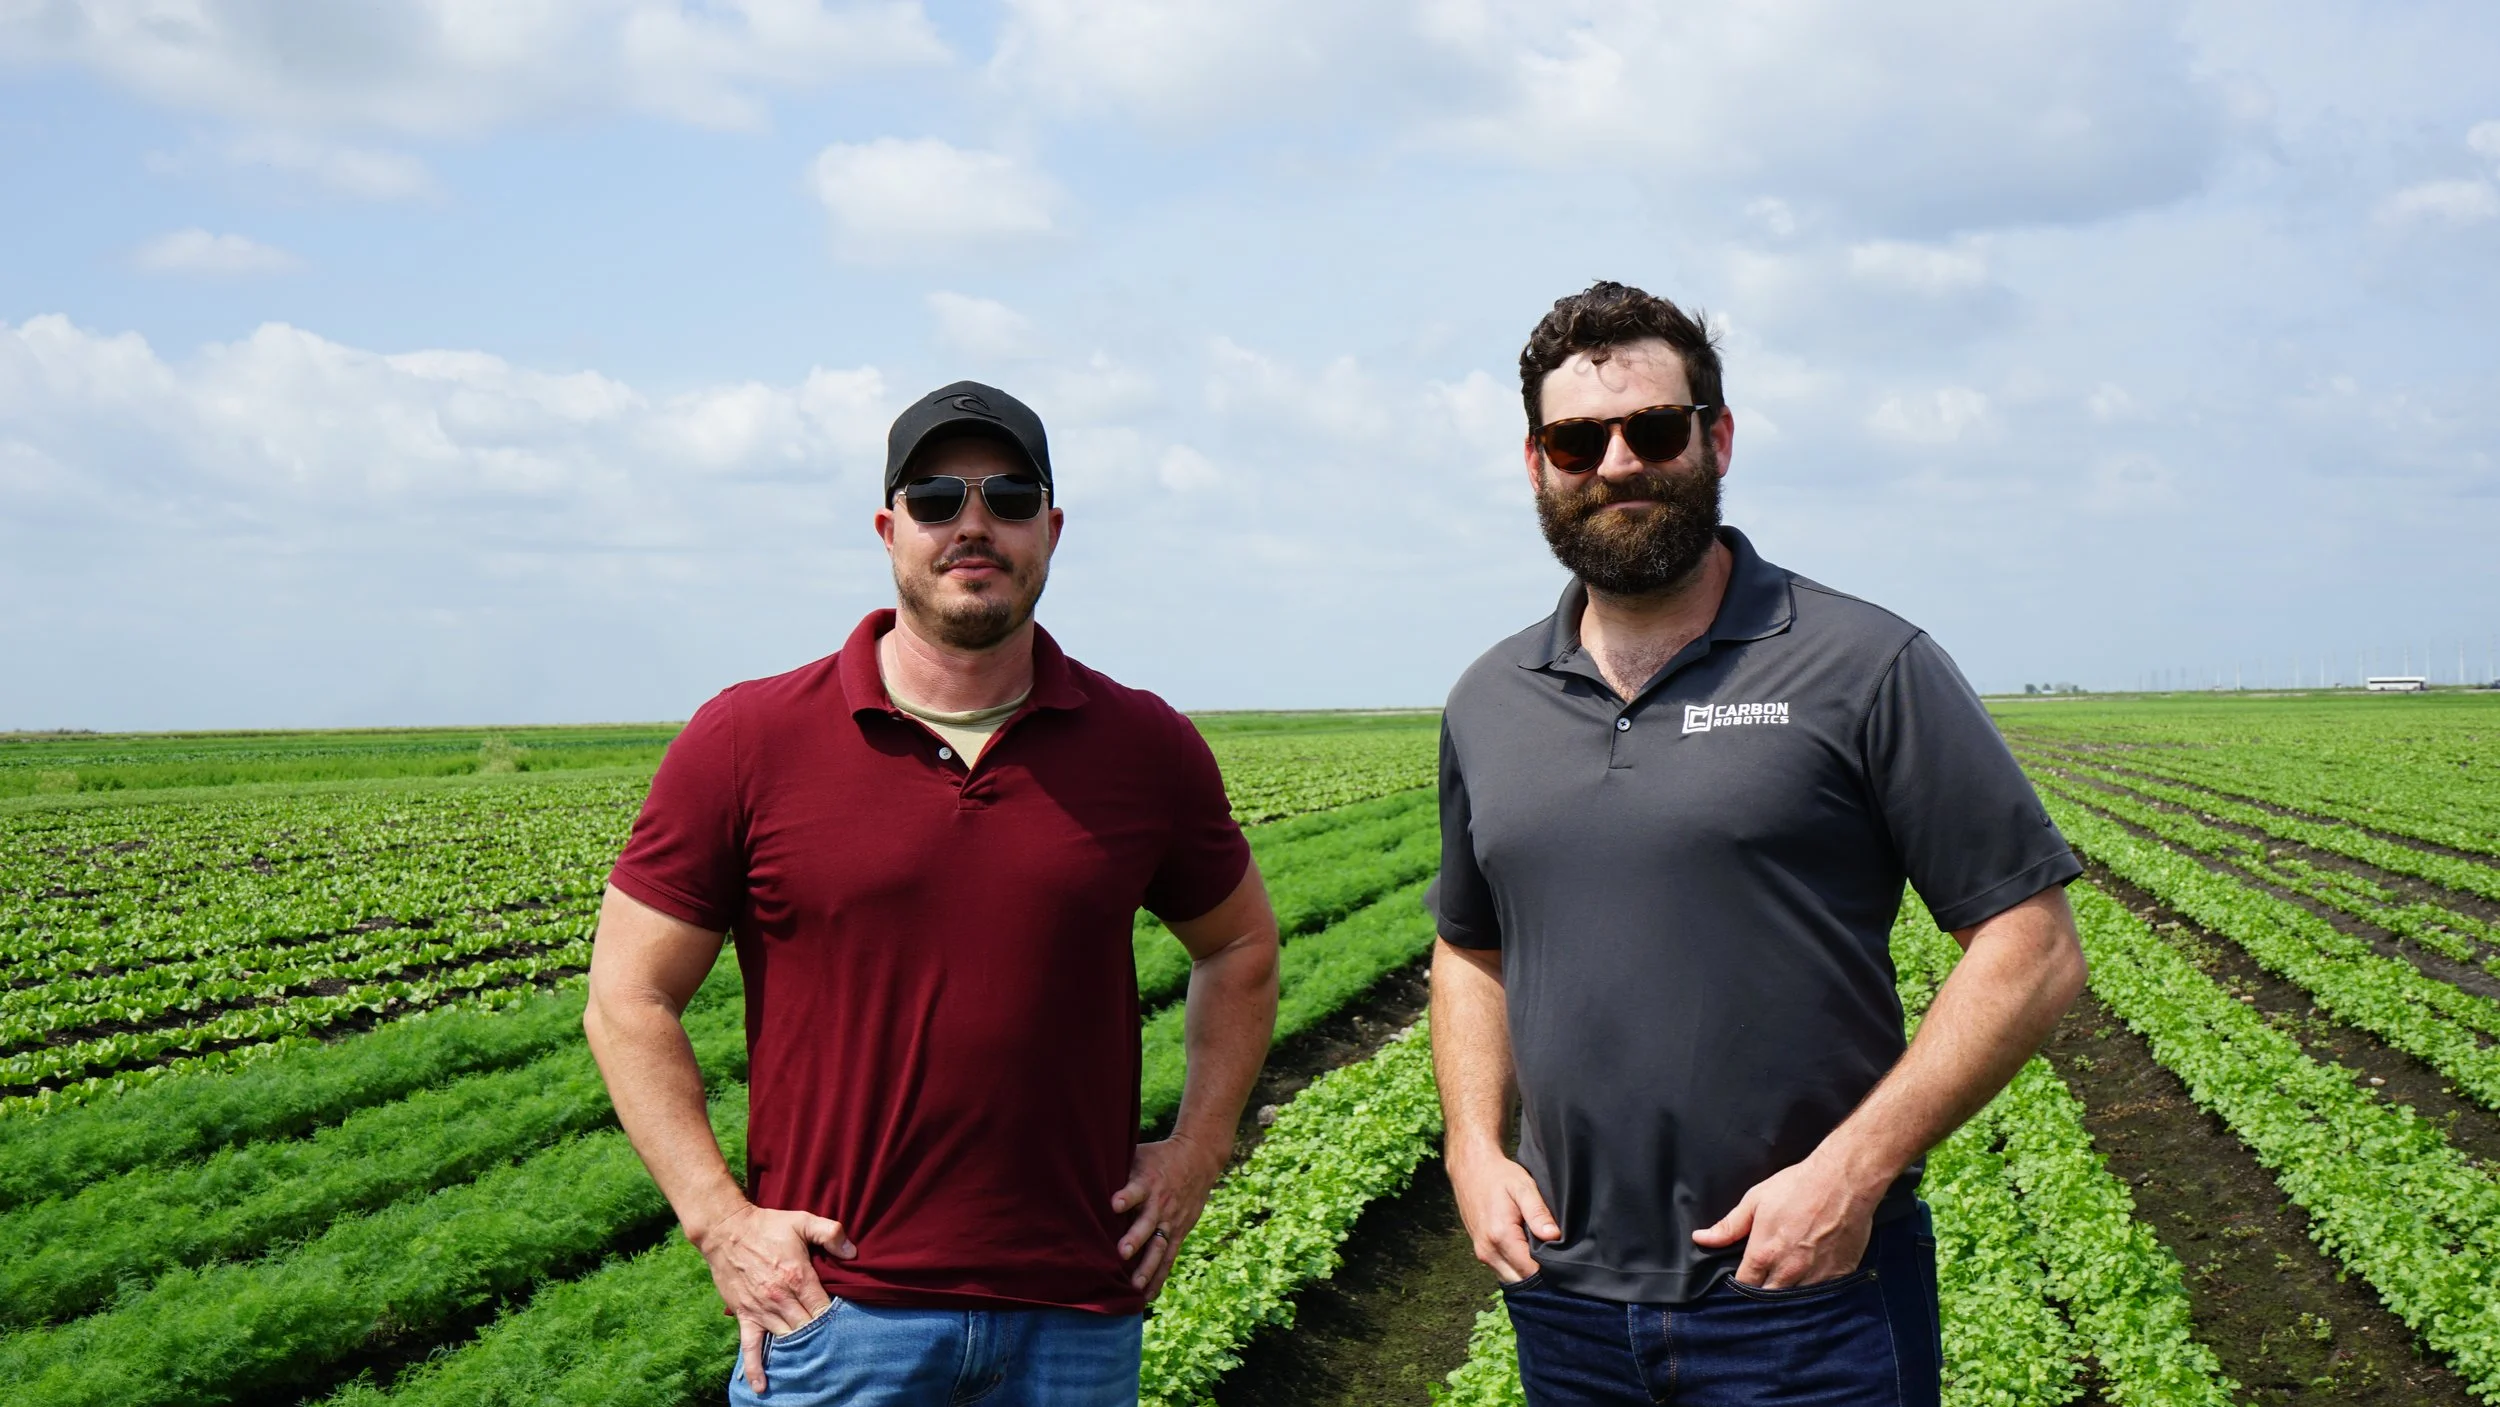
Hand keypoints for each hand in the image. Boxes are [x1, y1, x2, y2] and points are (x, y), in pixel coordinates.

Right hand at [690, 1200, 856, 1393]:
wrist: (726, 1231)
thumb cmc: (768, 1226)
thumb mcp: (803, 1221)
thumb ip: (831, 1232)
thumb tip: (853, 1252)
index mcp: (798, 1276)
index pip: (824, 1308)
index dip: (836, 1320)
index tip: (847, 1329)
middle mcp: (781, 1298)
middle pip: (808, 1328)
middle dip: (822, 1338)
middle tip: (837, 1350)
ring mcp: (762, 1310)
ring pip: (786, 1339)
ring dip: (799, 1352)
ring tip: (815, 1366)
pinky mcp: (745, 1316)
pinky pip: (750, 1346)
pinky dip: (755, 1368)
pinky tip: (761, 1387)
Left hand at [1112, 1133, 1225, 1299]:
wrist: (1199, 1158)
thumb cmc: (1158, 1158)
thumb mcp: (1138, 1155)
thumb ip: (1117, 1169)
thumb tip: (1082, 1173)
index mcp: (1147, 1182)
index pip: (1136, 1190)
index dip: (1126, 1196)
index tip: (1114, 1204)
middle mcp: (1160, 1204)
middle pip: (1148, 1223)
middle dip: (1136, 1239)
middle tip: (1123, 1253)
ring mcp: (1171, 1220)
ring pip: (1160, 1246)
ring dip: (1148, 1266)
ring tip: (1135, 1286)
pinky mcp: (1180, 1232)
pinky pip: (1169, 1257)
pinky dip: (1160, 1276)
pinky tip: (1147, 1295)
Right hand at [1447, 1146, 1558, 1282]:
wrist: (1471, 1169)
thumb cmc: (1499, 1176)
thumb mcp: (1523, 1187)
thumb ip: (1538, 1212)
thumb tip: (1554, 1236)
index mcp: (1500, 1236)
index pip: (1531, 1271)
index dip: (1549, 1270)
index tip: (1563, 1259)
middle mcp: (1488, 1251)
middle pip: (1521, 1280)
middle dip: (1540, 1276)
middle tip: (1557, 1259)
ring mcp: (1482, 1254)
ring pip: (1511, 1278)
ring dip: (1527, 1272)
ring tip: (1542, 1255)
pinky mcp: (1480, 1252)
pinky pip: (1503, 1270)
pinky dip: (1516, 1267)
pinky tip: (1527, 1252)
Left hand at [1690, 1153, 1875, 1289]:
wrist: (1843, 1181)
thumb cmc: (1796, 1187)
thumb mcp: (1755, 1201)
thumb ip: (1729, 1226)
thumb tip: (1700, 1239)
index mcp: (1763, 1254)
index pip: (1744, 1286)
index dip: (1741, 1286)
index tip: (1743, 1280)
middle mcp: (1788, 1271)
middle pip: (1768, 1299)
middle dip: (1763, 1295)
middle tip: (1763, 1285)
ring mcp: (1816, 1276)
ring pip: (1795, 1302)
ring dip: (1788, 1298)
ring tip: (1787, 1285)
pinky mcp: (1839, 1276)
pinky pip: (1823, 1296)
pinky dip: (1815, 1294)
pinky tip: (1812, 1283)